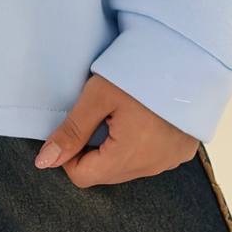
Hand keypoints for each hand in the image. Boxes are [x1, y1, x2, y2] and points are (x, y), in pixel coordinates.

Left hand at [34, 74, 198, 185]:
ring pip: (127, 167)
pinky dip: (139, 144)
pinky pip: (150, 158)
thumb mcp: (98, 95)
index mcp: (129, 156)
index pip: (82, 176)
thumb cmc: (139, 71)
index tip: (75, 123)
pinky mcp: (182, 151)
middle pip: (105, 173)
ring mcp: (170, 160)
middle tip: (98, 113)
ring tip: (121, 111)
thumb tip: (44, 161)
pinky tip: (141, 117)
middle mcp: (153, 167)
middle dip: (93, 149)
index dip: (69, 152)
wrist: (187, 55)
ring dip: (116, 147)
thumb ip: (71, 130)